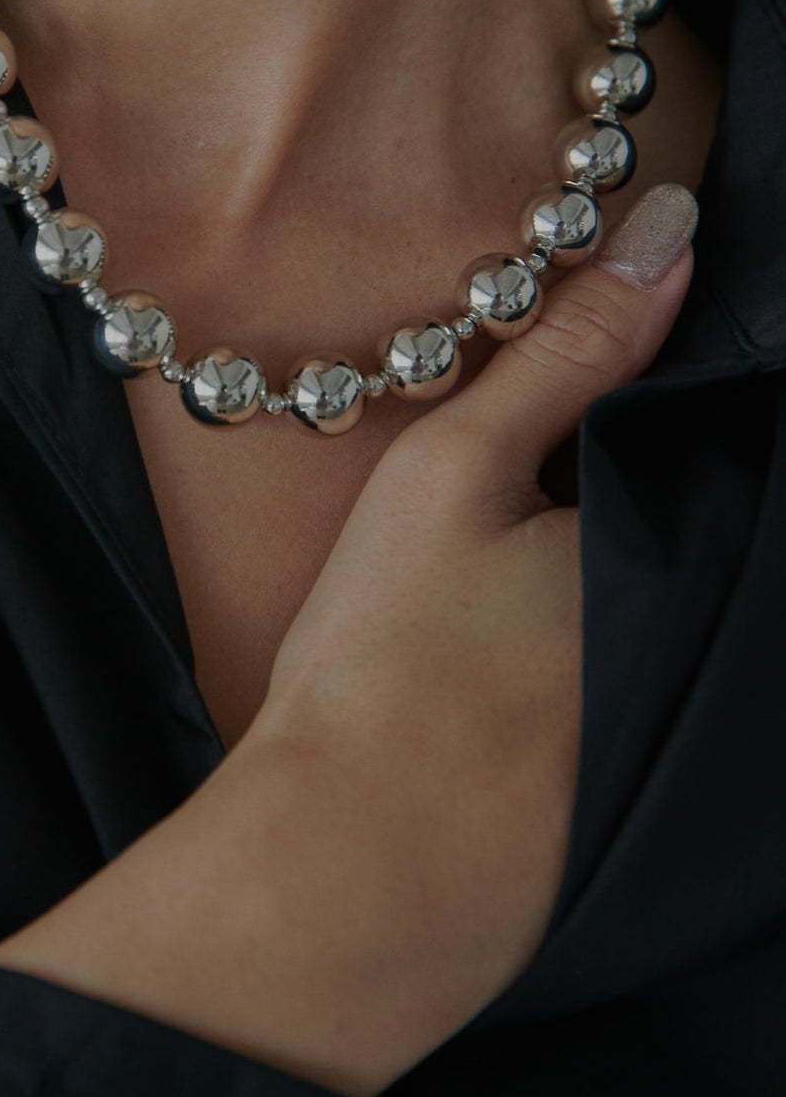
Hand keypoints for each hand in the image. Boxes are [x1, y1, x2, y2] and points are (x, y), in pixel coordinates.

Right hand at [246, 179, 700, 1082]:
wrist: (349, 871)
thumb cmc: (390, 660)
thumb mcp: (456, 474)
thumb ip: (566, 349)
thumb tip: (668, 225)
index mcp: (695, 549)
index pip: (746, 432)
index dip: (698, 388)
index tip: (633, 378)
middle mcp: (727, 637)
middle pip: (732, 518)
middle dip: (679, 470)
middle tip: (574, 465)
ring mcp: (705, 721)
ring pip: (710, 588)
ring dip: (666, 544)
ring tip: (560, 544)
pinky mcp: (662, 782)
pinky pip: (687, 661)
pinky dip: (647, 621)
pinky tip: (556, 632)